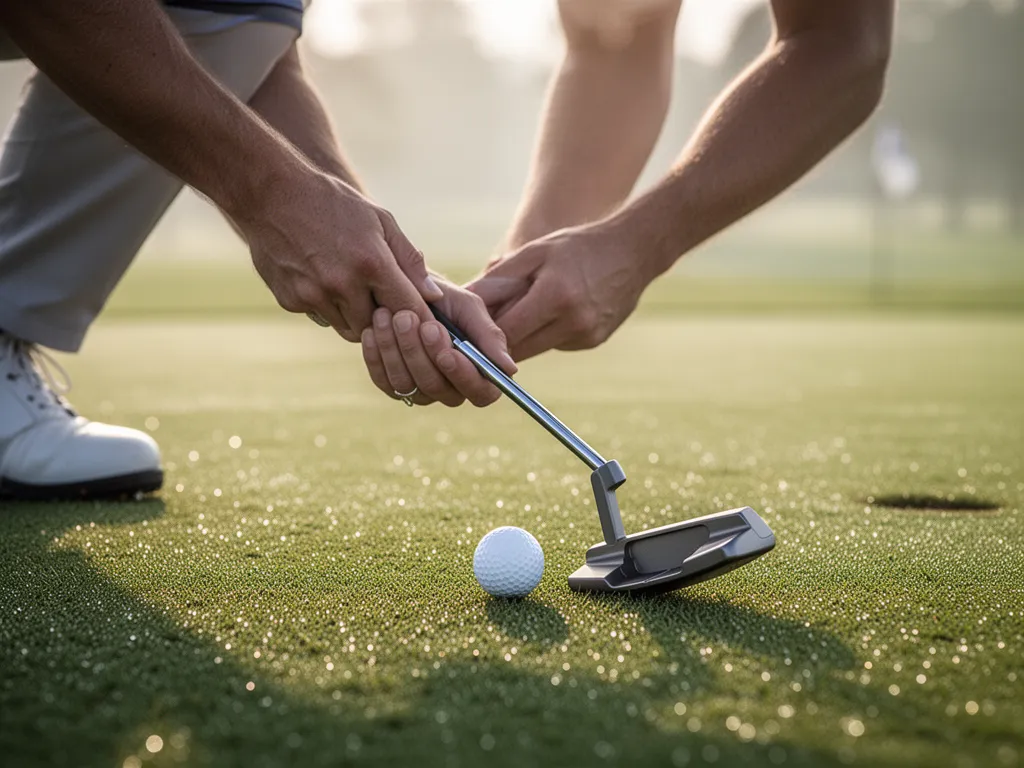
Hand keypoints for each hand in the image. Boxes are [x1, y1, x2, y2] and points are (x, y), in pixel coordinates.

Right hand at [236, 168, 442, 340]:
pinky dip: (328, 308)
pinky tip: (324, 281)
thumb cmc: (333, 203)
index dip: (419, 318)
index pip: (408, 310)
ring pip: (348, 329)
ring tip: (355, 289)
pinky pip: (321, 318)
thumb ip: (409, 260)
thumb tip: (433, 297)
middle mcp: (342, 284)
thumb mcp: (380, 220)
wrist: (271, 193)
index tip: (423, 319)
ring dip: (356, 317)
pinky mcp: (291, 301)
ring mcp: (313, 295)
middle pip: (378, 327)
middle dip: (384, 319)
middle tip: (384, 300)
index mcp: (371, 264)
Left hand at [361, 277, 516, 406]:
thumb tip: (509, 369)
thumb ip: (488, 335)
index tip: (447, 351)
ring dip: (396, 349)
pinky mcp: (393, 386)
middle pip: (439, 389)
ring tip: (387, 314)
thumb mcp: (468, 307)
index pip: (482, 392)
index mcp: (479, 371)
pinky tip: (372, 329)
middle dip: (420, 353)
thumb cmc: (443, 297)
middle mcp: (452, 388)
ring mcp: (421, 390)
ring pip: (408, 385)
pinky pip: (384, 381)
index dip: (465, 376)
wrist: (404, 288)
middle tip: (407, 316)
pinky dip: (377, 354)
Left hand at [467, 222, 649, 360]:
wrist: (634, 250)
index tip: (466, 328)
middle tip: (479, 328)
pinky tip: (550, 312)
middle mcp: (573, 321)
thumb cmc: (578, 245)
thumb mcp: (535, 252)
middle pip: (517, 349)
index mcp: (555, 295)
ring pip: (534, 349)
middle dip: (496, 341)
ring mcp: (586, 335)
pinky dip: (544, 333)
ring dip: (519, 338)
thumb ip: (498, 279)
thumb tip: (463, 299)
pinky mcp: (593, 341)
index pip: (505, 332)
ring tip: (513, 312)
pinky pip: (554, 344)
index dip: (482, 333)